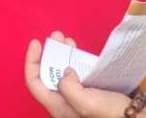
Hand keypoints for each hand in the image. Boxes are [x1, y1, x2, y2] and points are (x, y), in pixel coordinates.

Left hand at [23, 39, 145, 117]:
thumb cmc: (113, 116)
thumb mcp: (85, 103)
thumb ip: (67, 87)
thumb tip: (65, 72)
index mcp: (59, 108)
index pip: (34, 83)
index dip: (31, 62)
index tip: (36, 42)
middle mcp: (67, 104)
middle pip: (50, 75)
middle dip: (52, 53)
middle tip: (58, 36)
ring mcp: (82, 100)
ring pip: (66, 74)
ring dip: (66, 54)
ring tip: (69, 40)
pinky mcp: (96, 97)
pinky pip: (83, 77)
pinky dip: (81, 62)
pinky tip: (85, 53)